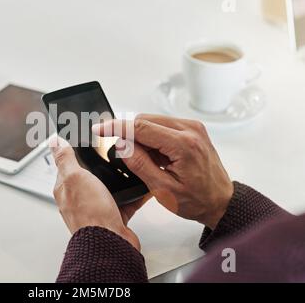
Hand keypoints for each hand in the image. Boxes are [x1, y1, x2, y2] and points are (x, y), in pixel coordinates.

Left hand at [50, 137, 150, 249]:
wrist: (110, 243)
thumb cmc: (90, 215)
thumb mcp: (75, 177)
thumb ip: (65, 158)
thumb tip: (54, 142)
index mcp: (66, 188)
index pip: (67, 164)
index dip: (76, 152)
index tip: (86, 141)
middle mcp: (80, 199)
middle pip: (90, 175)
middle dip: (101, 164)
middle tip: (113, 152)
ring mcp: (97, 208)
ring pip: (108, 187)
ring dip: (118, 178)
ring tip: (128, 166)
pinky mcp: (114, 217)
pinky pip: (125, 201)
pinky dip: (134, 193)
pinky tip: (140, 185)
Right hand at [92, 114, 233, 228]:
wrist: (220, 201)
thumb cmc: (197, 200)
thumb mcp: (163, 189)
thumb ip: (140, 164)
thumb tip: (122, 145)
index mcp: (184, 144)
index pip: (141, 127)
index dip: (116, 127)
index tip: (99, 129)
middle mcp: (190, 129)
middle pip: (145, 120)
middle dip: (130, 135)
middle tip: (129, 158)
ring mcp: (192, 127)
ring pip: (152, 121)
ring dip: (141, 137)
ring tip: (149, 161)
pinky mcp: (191, 128)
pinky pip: (161, 125)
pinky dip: (152, 137)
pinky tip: (157, 156)